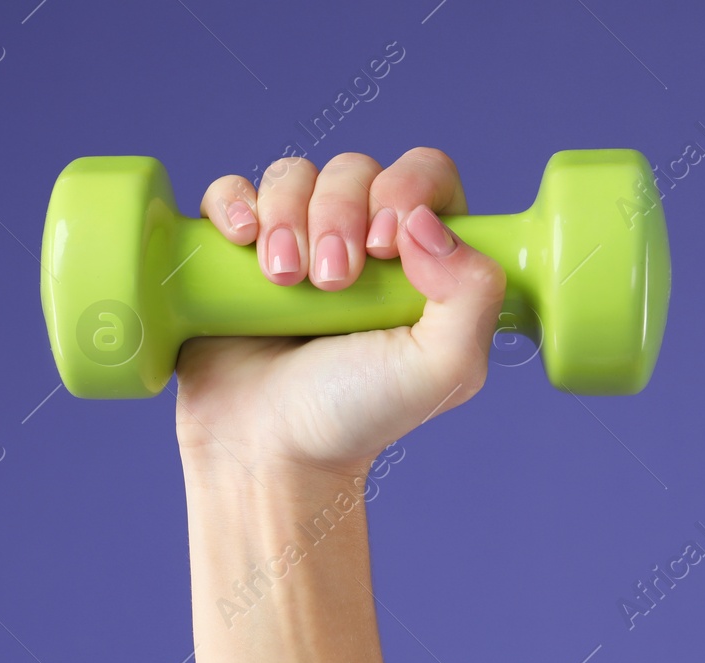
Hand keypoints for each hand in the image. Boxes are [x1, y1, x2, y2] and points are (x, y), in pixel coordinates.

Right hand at [174, 148, 506, 479]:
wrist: (269, 450)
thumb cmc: (357, 416)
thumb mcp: (445, 368)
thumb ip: (473, 294)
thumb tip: (426, 222)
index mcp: (421, 260)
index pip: (426, 176)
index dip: (406, 189)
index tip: (385, 246)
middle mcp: (358, 241)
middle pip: (354, 170)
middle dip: (340, 214)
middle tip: (332, 283)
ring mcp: (295, 242)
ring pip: (292, 176)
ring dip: (287, 216)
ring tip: (286, 281)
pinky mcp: (235, 253)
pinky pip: (231, 191)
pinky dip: (234, 204)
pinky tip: (243, 242)